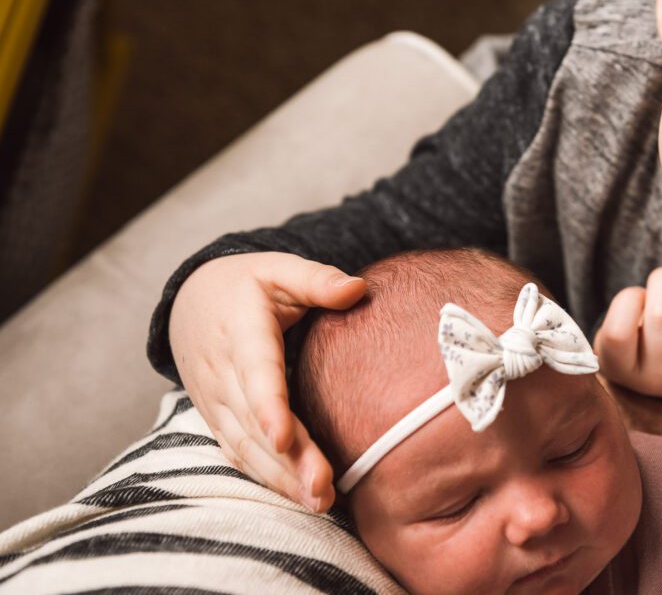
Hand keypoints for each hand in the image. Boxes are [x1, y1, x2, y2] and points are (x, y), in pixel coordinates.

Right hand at [168, 251, 365, 510]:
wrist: (191, 300)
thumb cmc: (248, 284)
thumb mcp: (280, 269)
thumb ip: (317, 279)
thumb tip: (358, 289)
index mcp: (242, 332)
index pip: (255, 373)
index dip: (267, 407)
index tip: (284, 437)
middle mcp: (223, 373)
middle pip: (254, 422)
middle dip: (287, 460)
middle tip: (323, 489)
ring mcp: (216, 401)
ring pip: (245, 446)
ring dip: (281, 479)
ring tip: (320, 503)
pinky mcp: (218, 420)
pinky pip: (239, 454)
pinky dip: (267, 479)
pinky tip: (299, 499)